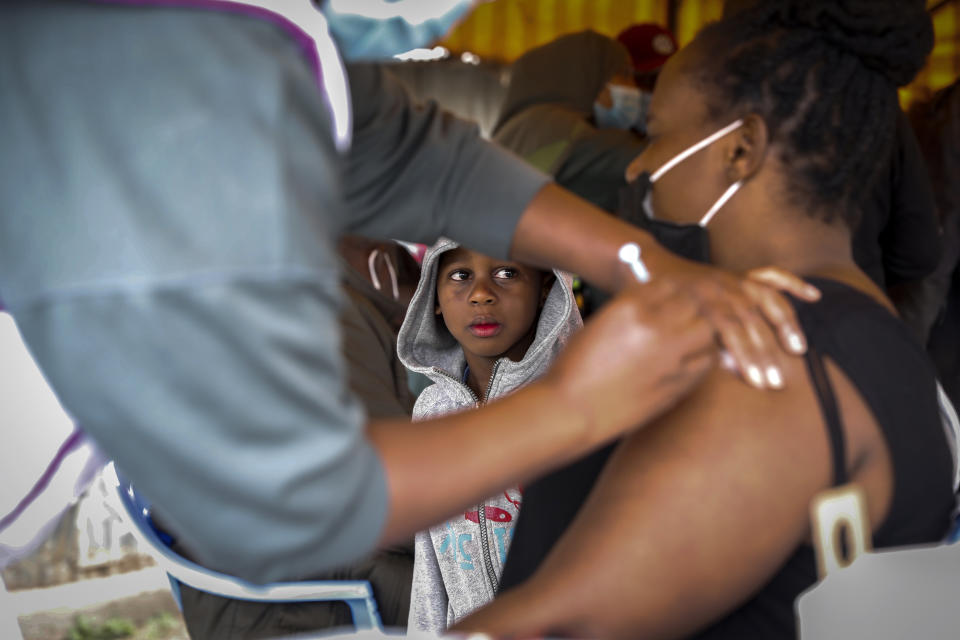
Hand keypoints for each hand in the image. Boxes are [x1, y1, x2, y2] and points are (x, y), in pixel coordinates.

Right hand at [543, 280, 714, 443]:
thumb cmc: (577, 369)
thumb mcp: (599, 325)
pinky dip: (701, 357)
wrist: (571, 410)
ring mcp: (670, 356)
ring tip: (684, 340)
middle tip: (678, 320)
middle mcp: (654, 326)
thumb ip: (630, 310)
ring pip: (706, 329)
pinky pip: (706, 361)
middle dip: (687, 308)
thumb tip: (656, 303)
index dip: (669, 292)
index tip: (666, 301)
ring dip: (699, 330)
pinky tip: (685, 362)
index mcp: (629, 307)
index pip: (667, 284)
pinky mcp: (678, 383)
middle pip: (692, 302)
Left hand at [651, 256, 819, 389]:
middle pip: (753, 321)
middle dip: (767, 354)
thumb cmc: (656, 305)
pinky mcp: (740, 275)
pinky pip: (771, 276)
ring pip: (768, 300)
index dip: (748, 358)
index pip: (732, 332)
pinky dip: (793, 284)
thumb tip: (728, 365)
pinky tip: (813, 296)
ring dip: (786, 325)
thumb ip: (699, 344)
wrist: (648, 267)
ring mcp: (734, 280)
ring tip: (798, 348)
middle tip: (776, 381)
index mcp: (703, 300)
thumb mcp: (669, 327)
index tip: (758, 383)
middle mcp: (723, 288)